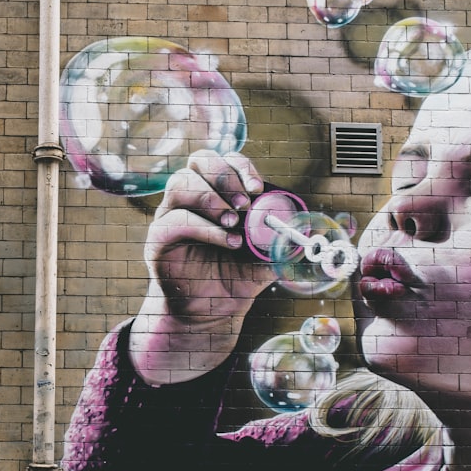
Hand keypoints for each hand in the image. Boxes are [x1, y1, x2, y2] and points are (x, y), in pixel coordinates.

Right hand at [129, 150, 276, 383]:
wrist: (212, 312)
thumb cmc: (237, 276)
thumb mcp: (270, 255)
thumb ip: (287, 238)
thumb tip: (313, 225)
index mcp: (215, 192)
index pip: (223, 158)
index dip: (241, 166)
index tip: (258, 188)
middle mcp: (189, 198)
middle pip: (198, 160)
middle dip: (225, 176)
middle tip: (246, 203)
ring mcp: (170, 216)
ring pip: (180, 184)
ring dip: (211, 199)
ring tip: (234, 225)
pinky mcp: (158, 239)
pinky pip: (174, 221)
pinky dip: (205, 229)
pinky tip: (227, 242)